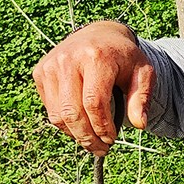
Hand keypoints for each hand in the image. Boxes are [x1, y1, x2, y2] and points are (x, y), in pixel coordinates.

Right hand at [31, 20, 153, 154]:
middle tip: (101, 149)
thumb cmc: (124, 57)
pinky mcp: (40, 73)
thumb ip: (141, 98)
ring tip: (91, 142)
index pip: (95, 102)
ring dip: (74, 135)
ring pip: (57, 114)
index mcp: (97, 57)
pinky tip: (80, 125)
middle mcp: (69, 60)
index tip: (112, 139)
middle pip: (72, 112)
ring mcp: (51, 66)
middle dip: (87, 137)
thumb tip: (140, 125)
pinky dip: (64, 123)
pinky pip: (49, 108)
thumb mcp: (143, 73)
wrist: (99, 34)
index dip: (102, 127)